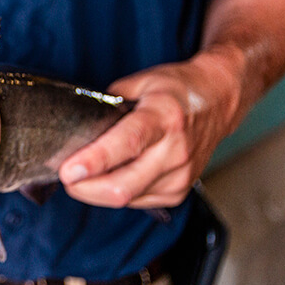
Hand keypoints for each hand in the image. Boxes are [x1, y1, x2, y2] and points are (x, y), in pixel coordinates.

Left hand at [58, 49, 242, 209]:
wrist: (219, 101)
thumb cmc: (176, 90)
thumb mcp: (140, 83)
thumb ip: (107, 103)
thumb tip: (77, 125)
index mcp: (163, 117)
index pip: (126, 144)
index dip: (94, 161)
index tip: (68, 171)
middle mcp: (175, 150)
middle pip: (123, 186)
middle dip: (84, 188)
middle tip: (64, 176)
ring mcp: (180, 175)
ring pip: (126, 199)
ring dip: (96, 191)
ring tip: (84, 173)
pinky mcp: (178, 192)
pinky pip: (135, 201)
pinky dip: (115, 192)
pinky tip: (111, 175)